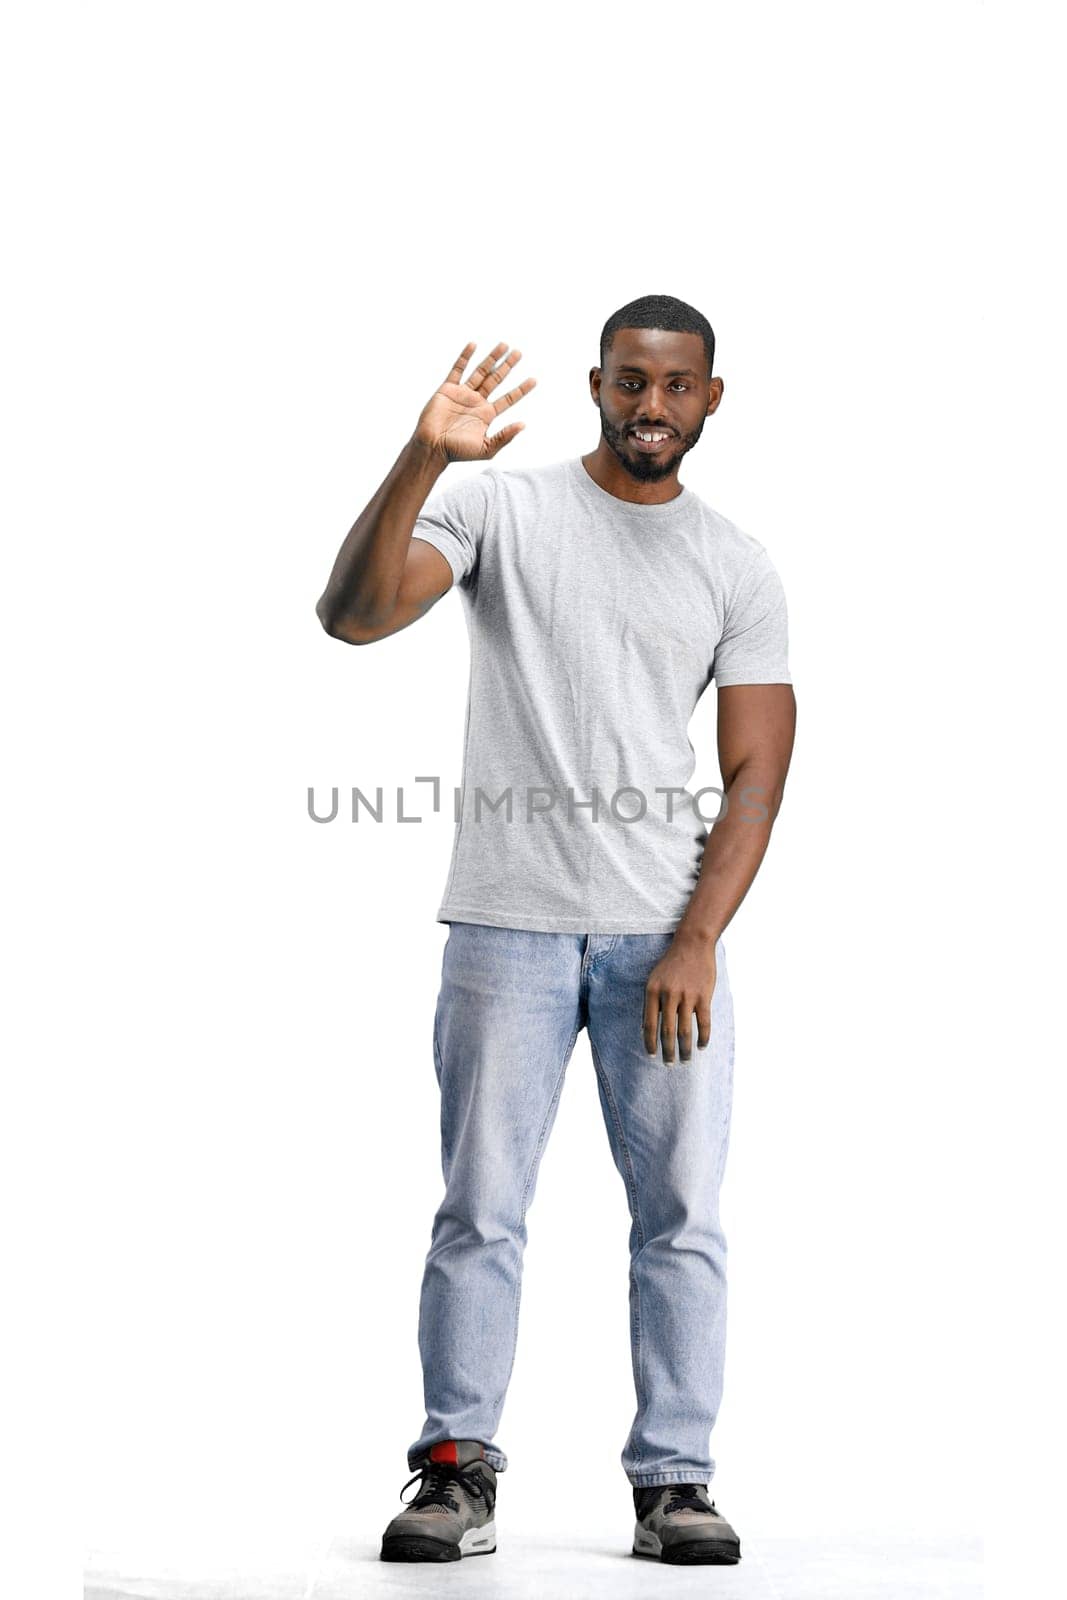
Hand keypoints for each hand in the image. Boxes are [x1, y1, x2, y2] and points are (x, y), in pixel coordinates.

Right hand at [413, 340, 535, 462]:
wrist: (432, 447)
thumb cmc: (457, 452)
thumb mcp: (486, 449)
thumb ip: (504, 437)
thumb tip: (523, 425)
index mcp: (487, 415)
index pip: (508, 399)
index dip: (521, 389)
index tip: (534, 380)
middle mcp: (476, 402)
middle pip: (496, 379)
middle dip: (507, 366)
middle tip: (519, 353)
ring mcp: (462, 393)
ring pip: (480, 371)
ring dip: (492, 358)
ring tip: (504, 345)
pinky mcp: (447, 389)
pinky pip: (458, 369)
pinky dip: (465, 357)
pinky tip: (474, 345)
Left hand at [643, 932, 717, 1066]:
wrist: (692, 943)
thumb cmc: (671, 964)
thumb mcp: (655, 979)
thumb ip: (652, 1002)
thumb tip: (647, 1028)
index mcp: (652, 991)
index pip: (648, 1023)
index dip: (649, 1042)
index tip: (651, 1055)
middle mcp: (668, 995)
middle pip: (667, 1031)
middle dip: (667, 1051)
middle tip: (669, 1064)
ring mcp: (687, 996)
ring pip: (685, 1031)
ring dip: (685, 1049)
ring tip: (686, 1060)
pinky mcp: (704, 996)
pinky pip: (703, 1023)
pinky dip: (703, 1037)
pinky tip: (702, 1046)